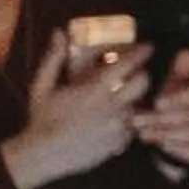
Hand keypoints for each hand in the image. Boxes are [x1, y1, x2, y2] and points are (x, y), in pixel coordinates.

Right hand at [2, 33, 149, 188]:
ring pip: (139, 106)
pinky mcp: (120, 143)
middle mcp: (113, 108)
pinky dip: (127, 122)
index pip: (128, 65)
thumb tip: (59, 33)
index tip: (147, 47)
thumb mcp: (42, 86)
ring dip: (133, 100)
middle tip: (135, 73)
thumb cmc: (42, 119)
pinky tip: (114, 120)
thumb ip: (54, 59)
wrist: (41, 155)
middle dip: (142, 75)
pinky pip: (132, 128)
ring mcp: (119, 127)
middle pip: (143, 84)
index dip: (140, 53)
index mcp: (95, 91)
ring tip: (121, 99)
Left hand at [130, 52, 188, 168]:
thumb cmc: (178, 107)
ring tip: (143, 133)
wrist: (187, 137)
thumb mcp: (176, 88)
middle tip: (139, 120)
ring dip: (166, 133)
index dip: (179, 97)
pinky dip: (179, 147)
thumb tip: (186, 52)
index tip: (157, 102)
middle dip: (164, 118)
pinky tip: (162, 145)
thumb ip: (180, 73)